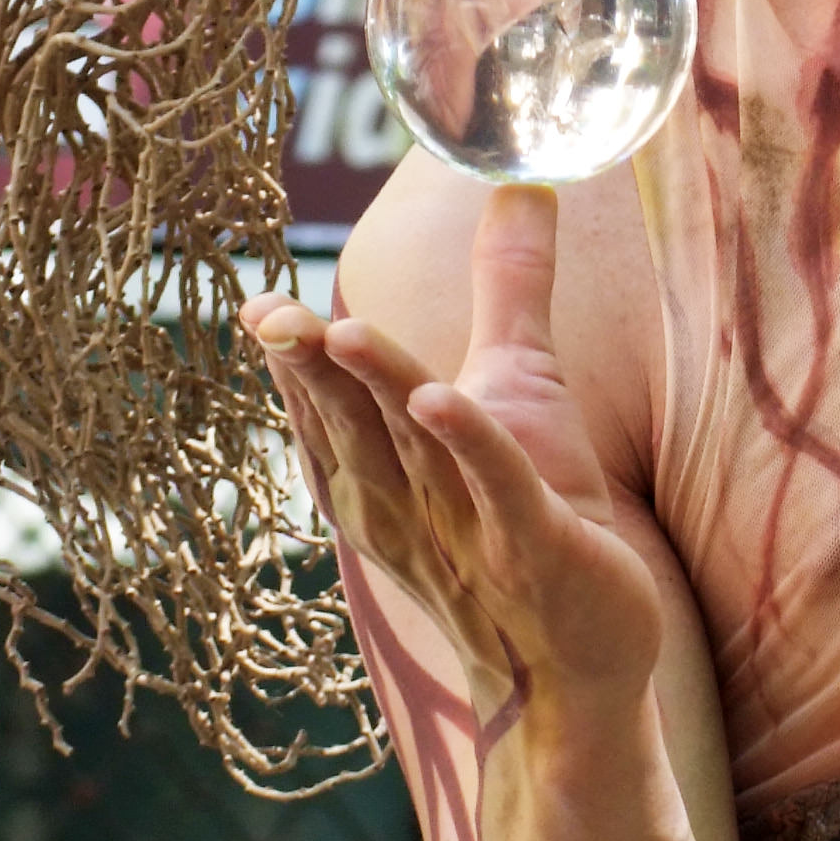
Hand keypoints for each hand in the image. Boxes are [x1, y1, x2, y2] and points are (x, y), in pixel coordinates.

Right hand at [244, 185, 662, 714]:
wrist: (582, 659)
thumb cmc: (539, 516)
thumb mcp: (517, 384)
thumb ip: (509, 286)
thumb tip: (521, 181)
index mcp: (386, 471)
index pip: (330, 408)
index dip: (293, 361)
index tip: (257, 305)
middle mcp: (411, 502)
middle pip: (355, 424)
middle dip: (312, 371)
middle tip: (272, 314)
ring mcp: (469, 529)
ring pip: (415, 449)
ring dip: (379, 394)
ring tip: (343, 333)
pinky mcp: (536, 547)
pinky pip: (498, 489)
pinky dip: (470, 448)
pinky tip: (442, 401)